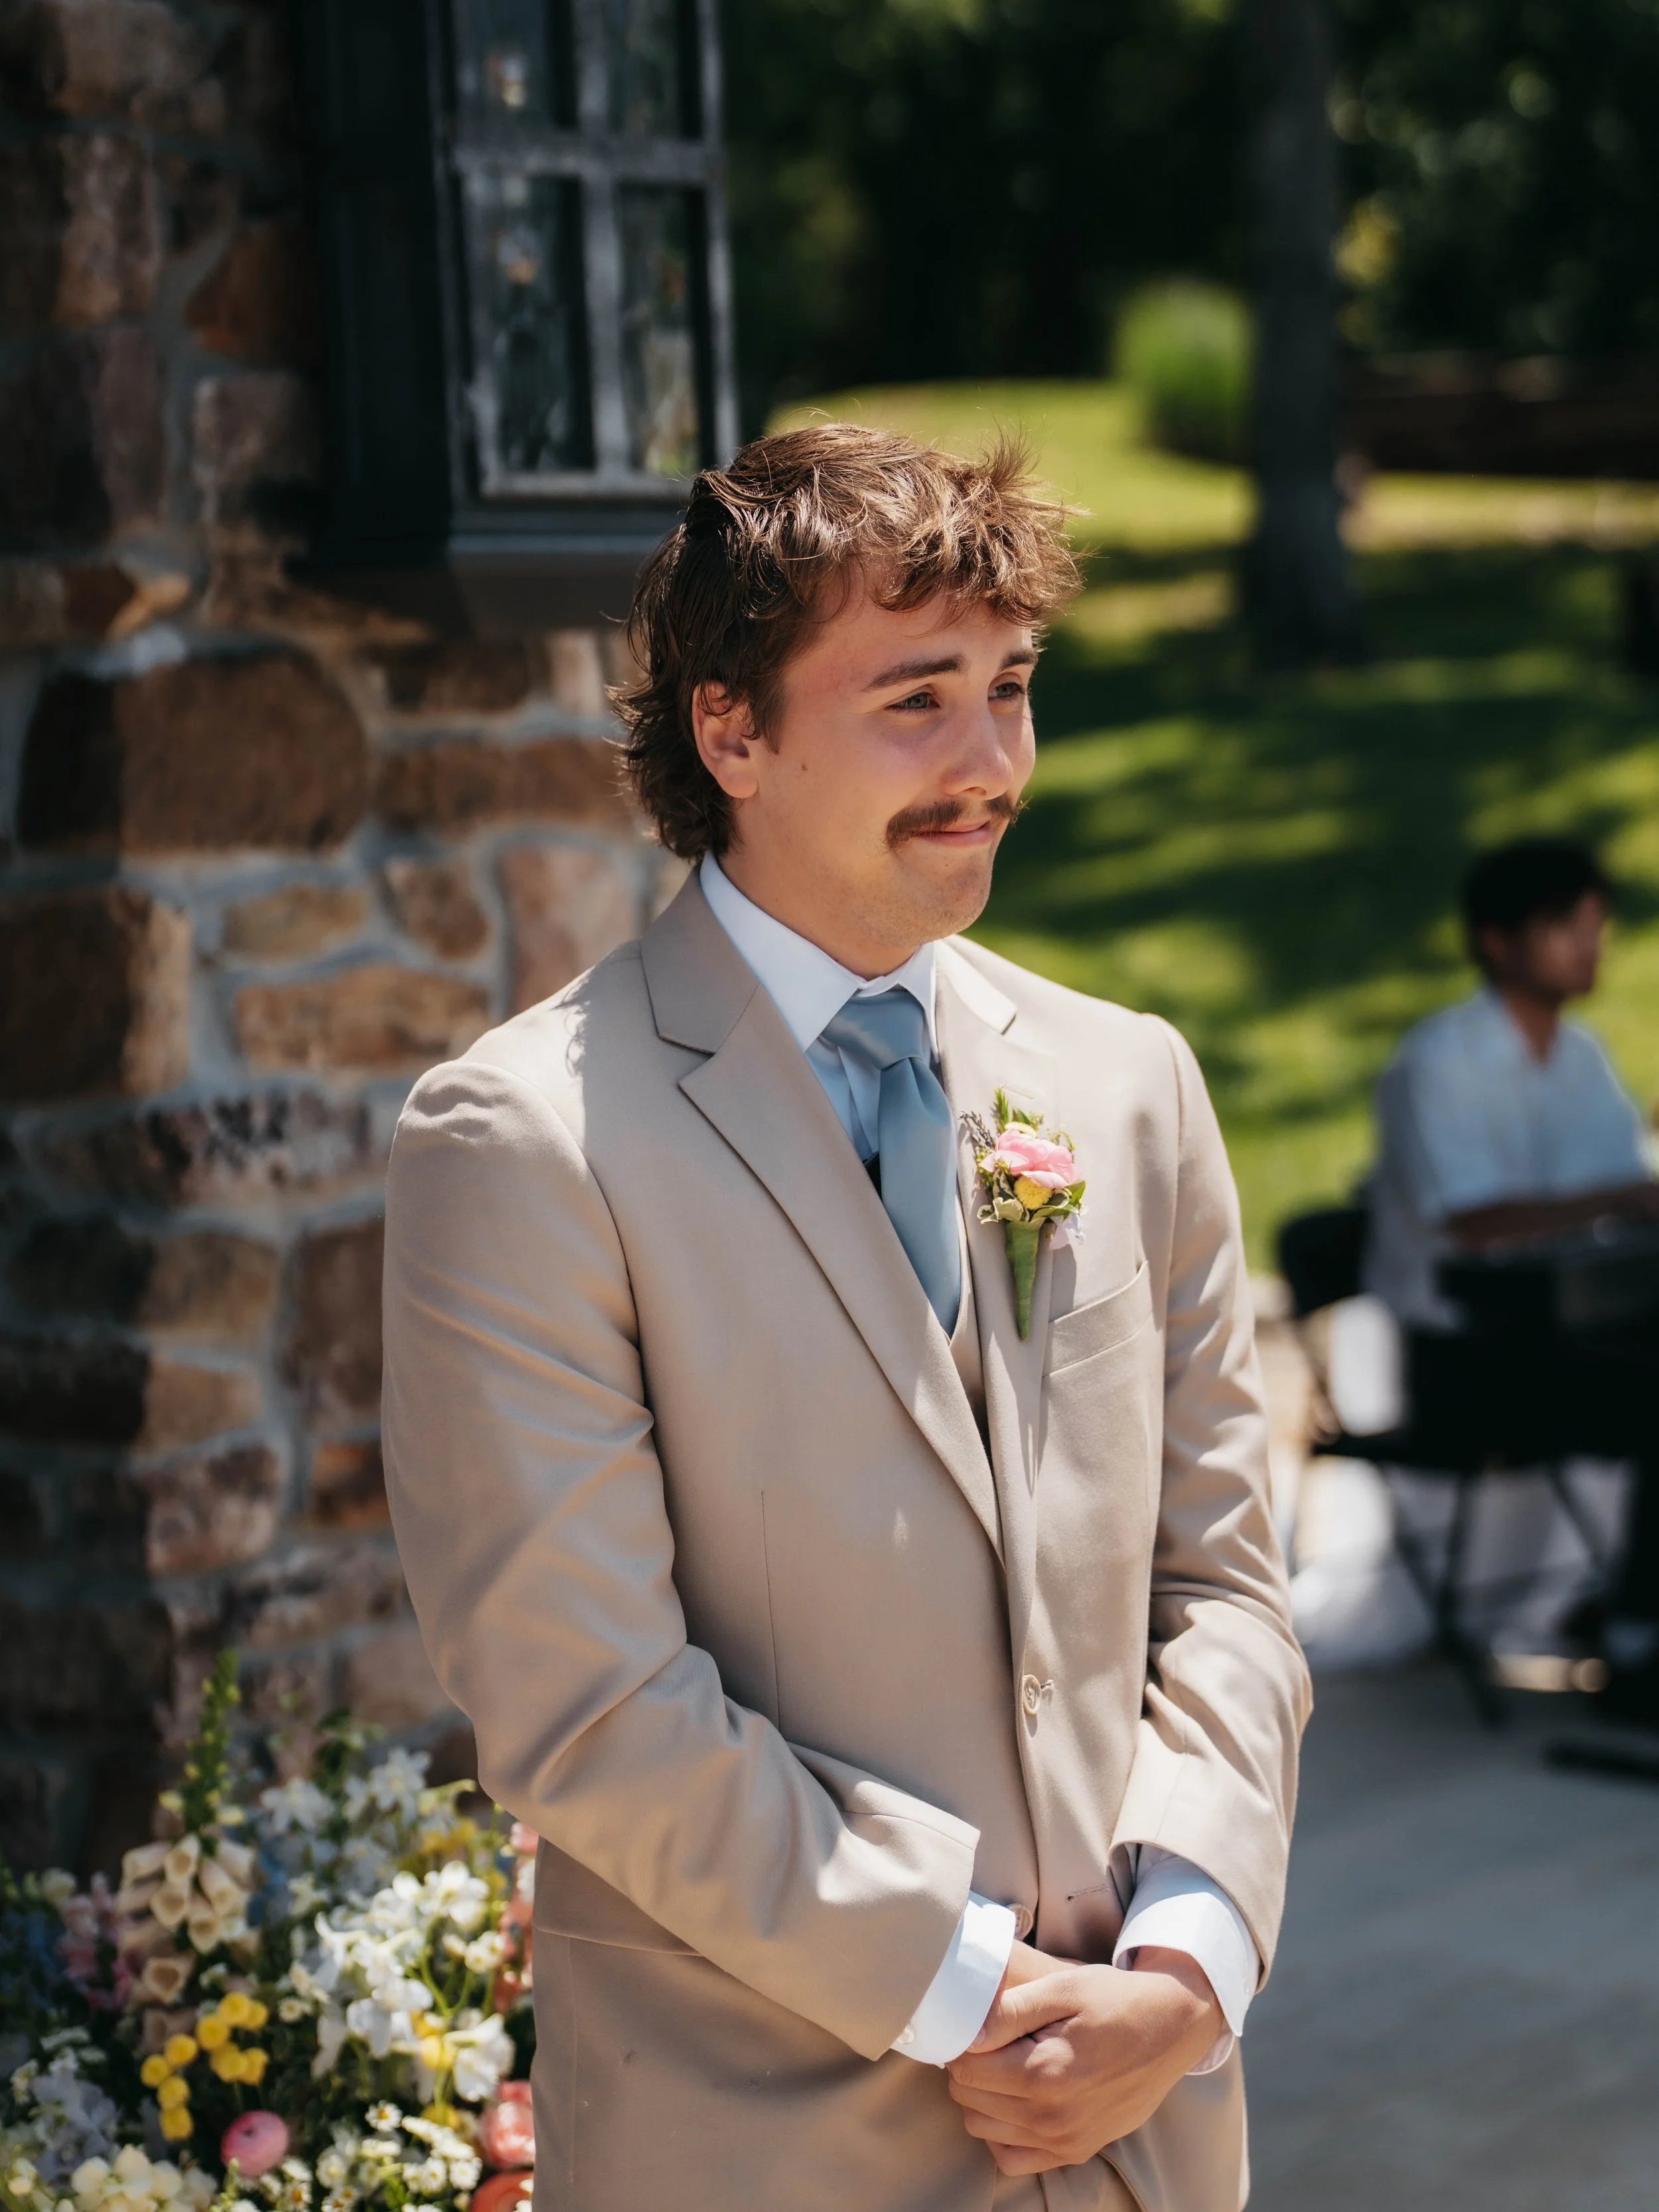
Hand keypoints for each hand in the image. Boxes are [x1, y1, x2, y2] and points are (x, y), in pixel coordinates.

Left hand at [945, 1946, 1222, 2175]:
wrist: (1171, 2028)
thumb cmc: (1116, 2001)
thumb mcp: (1064, 1987)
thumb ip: (1011, 2011)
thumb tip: (966, 2036)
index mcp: (1046, 2073)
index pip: (966, 2071)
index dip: (960, 2045)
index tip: (975, 2027)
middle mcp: (1054, 2117)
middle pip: (970, 2102)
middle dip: (967, 2070)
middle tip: (989, 2042)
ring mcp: (1067, 2140)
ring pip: (984, 2131)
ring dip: (981, 2099)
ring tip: (1003, 2065)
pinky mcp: (1077, 2150)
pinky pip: (1013, 2159)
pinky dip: (1002, 2133)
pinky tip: (1014, 2100)